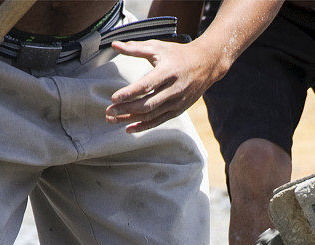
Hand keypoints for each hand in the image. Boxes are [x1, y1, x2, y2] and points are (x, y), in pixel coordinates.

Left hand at [106, 39, 223, 132]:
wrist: (206, 64)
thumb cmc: (178, 54)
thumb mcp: (158, 47)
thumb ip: (135, 48)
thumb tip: (114, 45)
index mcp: (168, 72)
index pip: (146, 85)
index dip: (129, 93)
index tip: (114, 98)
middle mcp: (173, 89)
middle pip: (147, 104)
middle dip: (126, 109)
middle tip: (109, 112)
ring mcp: (176, 102)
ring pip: (151, 115)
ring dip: (130, 119)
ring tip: (113, 120)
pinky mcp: (177, 110)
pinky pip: (158, 121)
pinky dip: (143, 126)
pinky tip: (129, 128)